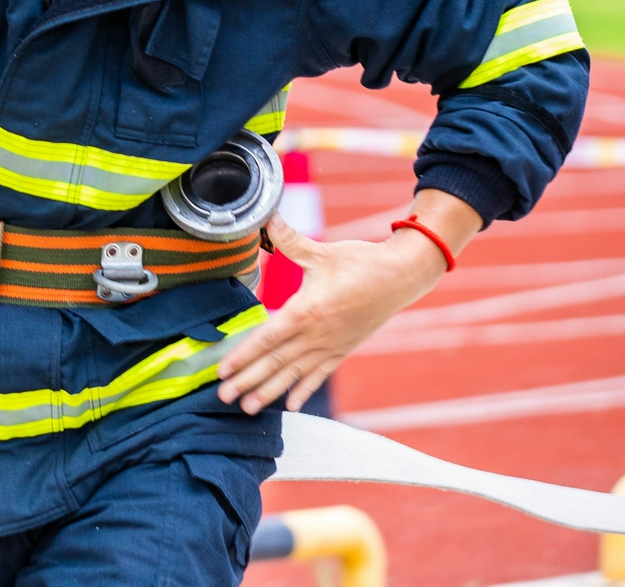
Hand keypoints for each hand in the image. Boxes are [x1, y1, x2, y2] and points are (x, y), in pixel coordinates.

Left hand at [216, 190, 478, 414]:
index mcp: (307, 310)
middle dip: (248, 381)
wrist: (401, 277)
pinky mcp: (343, 349)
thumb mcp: (322, 251)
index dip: (243, 356)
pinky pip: (319, 374)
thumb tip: (267, 216)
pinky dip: (303, 389)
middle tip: (223, 398)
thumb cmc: (361, 262)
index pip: (267, 338)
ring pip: (294, 373)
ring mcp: (331, 345)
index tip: (222, 371)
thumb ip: (289, 239)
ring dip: (269, 392)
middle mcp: (317, 334)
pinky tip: (291, 406)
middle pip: (276, 362)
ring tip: (247, 408)